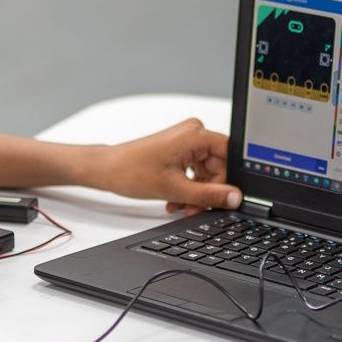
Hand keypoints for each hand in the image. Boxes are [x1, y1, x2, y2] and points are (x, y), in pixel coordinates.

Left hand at [87, 119, 239, 212]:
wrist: (108, 169)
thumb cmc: (131, 171)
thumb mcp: (175, 188)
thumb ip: (209, 195)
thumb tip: (234, 197)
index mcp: (195, 134)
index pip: (230, 155)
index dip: (229, 179)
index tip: (223, 198)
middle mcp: (192, 133)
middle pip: (217, 166)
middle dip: (207, 191)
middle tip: (196, 208)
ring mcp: (185, 141)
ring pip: (205, 171)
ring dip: (196, 192)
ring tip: (181, 206)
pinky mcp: (178, 149)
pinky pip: (194, 170)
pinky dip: (188, 187)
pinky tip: (176, 200)